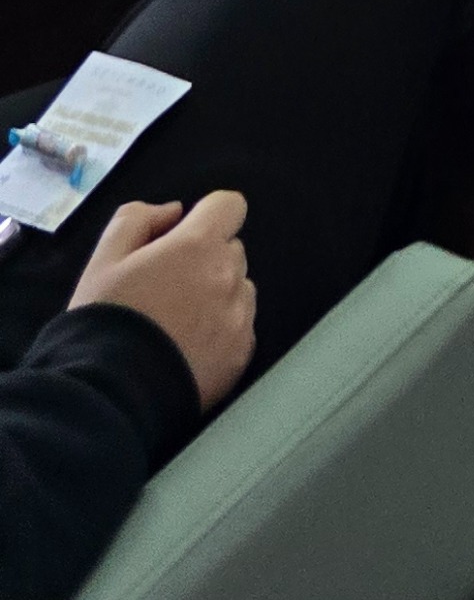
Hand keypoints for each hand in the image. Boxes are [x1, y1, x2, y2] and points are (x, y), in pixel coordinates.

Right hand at [70, 191, 255, 410]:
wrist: (110, 393)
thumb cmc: (105, 320)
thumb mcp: (104, 259)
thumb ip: (138, 220)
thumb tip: (173, 211)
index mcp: (198, 245)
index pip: (229, 205)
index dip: (207, 216)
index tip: (184, 237)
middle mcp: (229, 275)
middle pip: (231, 250)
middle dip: (205, 259)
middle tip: (166, 288)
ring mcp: (240, 316)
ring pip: (240, 288)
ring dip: (218, 294)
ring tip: (176, 323)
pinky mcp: (242, 353)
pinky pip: (242, 326)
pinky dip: (223, 331)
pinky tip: (188, 348)